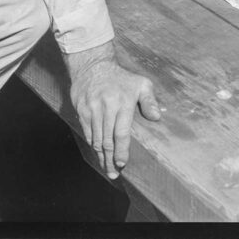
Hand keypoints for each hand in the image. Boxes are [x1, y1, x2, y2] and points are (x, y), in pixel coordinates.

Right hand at [65, 43, 160, 179]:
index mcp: (123, 101)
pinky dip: (92, 144)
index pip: (121, 132)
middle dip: (110, 159)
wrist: (93, 65)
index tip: (123, 163)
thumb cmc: (121, 77)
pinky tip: (97, 153)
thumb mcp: (141, 83)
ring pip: (96, 138)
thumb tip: (157, 117)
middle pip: (107, 139)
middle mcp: (106, 106)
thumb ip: (149, 101)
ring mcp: (92, 108)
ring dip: (101, 156)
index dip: (122, 150)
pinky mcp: (81, 109)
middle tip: (115, 173)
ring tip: (107, 169)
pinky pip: (87, 131)